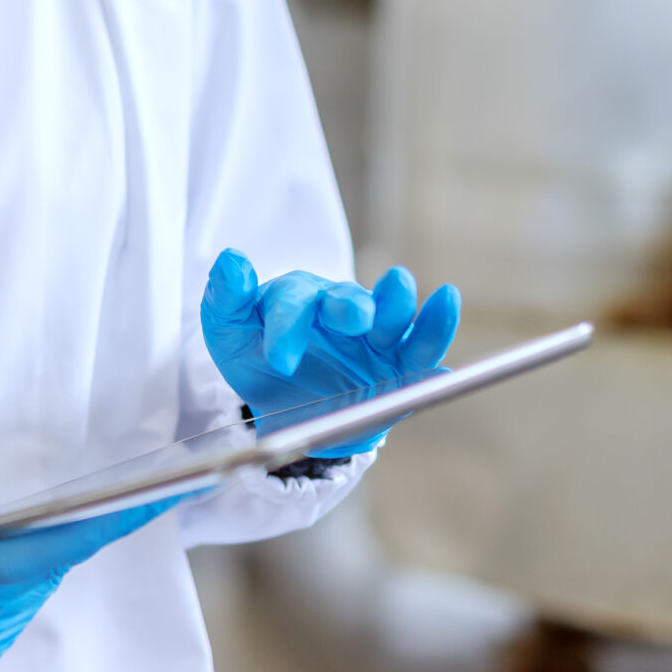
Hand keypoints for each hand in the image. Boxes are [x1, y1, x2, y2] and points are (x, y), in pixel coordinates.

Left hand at [199, 250, 459, 455]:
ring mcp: (375, 335)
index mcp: (299, 298)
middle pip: (349, 300)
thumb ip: (225, 300)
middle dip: (351, 306)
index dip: (287, 329)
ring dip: (398, 305)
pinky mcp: (401, 364)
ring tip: (402, 289)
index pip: (294, 304)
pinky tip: (445, 321)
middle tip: (354, 318)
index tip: (279, 361)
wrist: (289, 411)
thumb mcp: (229, 335)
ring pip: (392, 317)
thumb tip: (231, 260)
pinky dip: (435, 332)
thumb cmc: (258, 359)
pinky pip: (422, 349)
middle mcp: (341, 308)